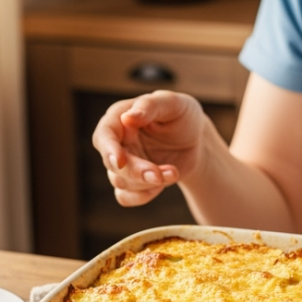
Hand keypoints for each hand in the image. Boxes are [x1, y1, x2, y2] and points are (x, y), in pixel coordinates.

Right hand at [91, 90, 208, 206]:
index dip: (109, 150)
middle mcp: (117, 141)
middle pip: (112, 163)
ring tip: (174, 172)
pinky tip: (163, 184)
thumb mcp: (174, 104)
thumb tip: (128, 117)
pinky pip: (125, 197)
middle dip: (136, 172)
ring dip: (147, 182)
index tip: (121, 161)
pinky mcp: (132, 181)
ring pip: (121, 182)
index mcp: (120, 117)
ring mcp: (123, 163)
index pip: (104, 135)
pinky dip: (142, 196)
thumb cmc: (183, 115)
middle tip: (160, 174)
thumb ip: (151, 106)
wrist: (197, 140)